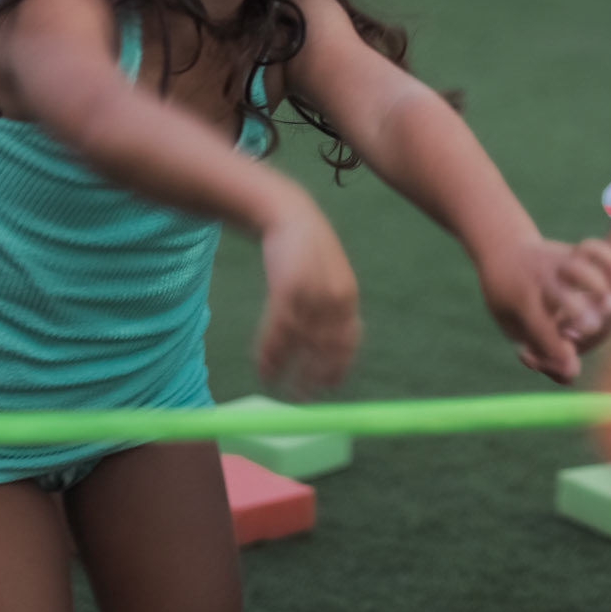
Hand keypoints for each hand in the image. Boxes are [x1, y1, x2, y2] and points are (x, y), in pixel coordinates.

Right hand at [255, 184, 360, 395]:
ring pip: (299, 343)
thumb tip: (323, 346)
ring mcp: (312, 293)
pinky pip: (279, 331)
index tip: (328, 387)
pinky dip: (269, 353)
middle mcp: (335, 298)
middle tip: (302, 397)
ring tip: (272, 381)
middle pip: (327, 348)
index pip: (348, 341)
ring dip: (285, 367)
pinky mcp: (288, 288)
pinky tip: (262, 366)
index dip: (337, 367)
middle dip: (314, 375)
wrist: (287, 214)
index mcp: (347, 296)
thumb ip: (330, 307)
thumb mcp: (327, 276)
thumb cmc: (306, 251)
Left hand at [477, 235, 610, 383]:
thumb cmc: (508, 299)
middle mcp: (541, 283)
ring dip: (601, 289)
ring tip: (607, 303)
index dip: (558, 352)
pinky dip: (608, 258)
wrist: (501, 250)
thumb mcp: (510, 326)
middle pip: (567, 301)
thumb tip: (573, 370)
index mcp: (522, 303)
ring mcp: (557, 264)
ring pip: (583, 270)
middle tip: (586, 326)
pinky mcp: (571, 251)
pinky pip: (595, 248)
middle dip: (584, 319)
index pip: (541, 330)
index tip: (571, 365)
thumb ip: (541, 349)